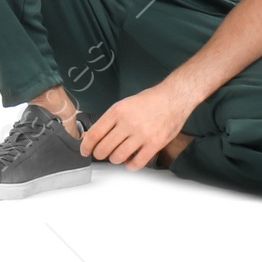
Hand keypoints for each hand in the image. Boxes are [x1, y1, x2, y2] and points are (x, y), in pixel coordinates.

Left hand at [80, 84, 195, 169]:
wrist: (175, 96)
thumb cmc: (151, 100)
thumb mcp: (126, 104)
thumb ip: (110, 120)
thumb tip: (92, 137)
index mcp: (118, 111)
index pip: (94, 135)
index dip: (86, 147)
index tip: (86, 150)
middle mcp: (128, 123)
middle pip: (103, 149)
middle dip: (100, 154)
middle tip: (104, 152)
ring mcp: (142, 134)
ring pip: (117, 158)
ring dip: (116, 159)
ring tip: (120, 153)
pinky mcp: (154, 144)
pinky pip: (135, 164)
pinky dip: (130, 165)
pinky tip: (132, 159)